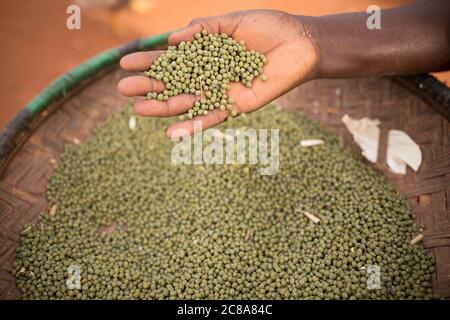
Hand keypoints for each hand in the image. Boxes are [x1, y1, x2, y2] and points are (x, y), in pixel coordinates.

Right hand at [117, 10, 317, 136]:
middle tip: (123, 88)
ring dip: (164, 107)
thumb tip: (172, 40)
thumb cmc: (269, 28)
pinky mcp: (238, 105)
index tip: (125, 63)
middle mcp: (211, 76)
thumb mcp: (231, 22)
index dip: (150, 62)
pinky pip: (214, 117)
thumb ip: (203, 30)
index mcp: (207, 55)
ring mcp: (223, 92)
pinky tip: (172, 134)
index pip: (172, 60)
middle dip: (149, 86)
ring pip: (189, 103)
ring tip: (138, 108)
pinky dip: (194, 126)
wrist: (302, 43)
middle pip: (175, 84)